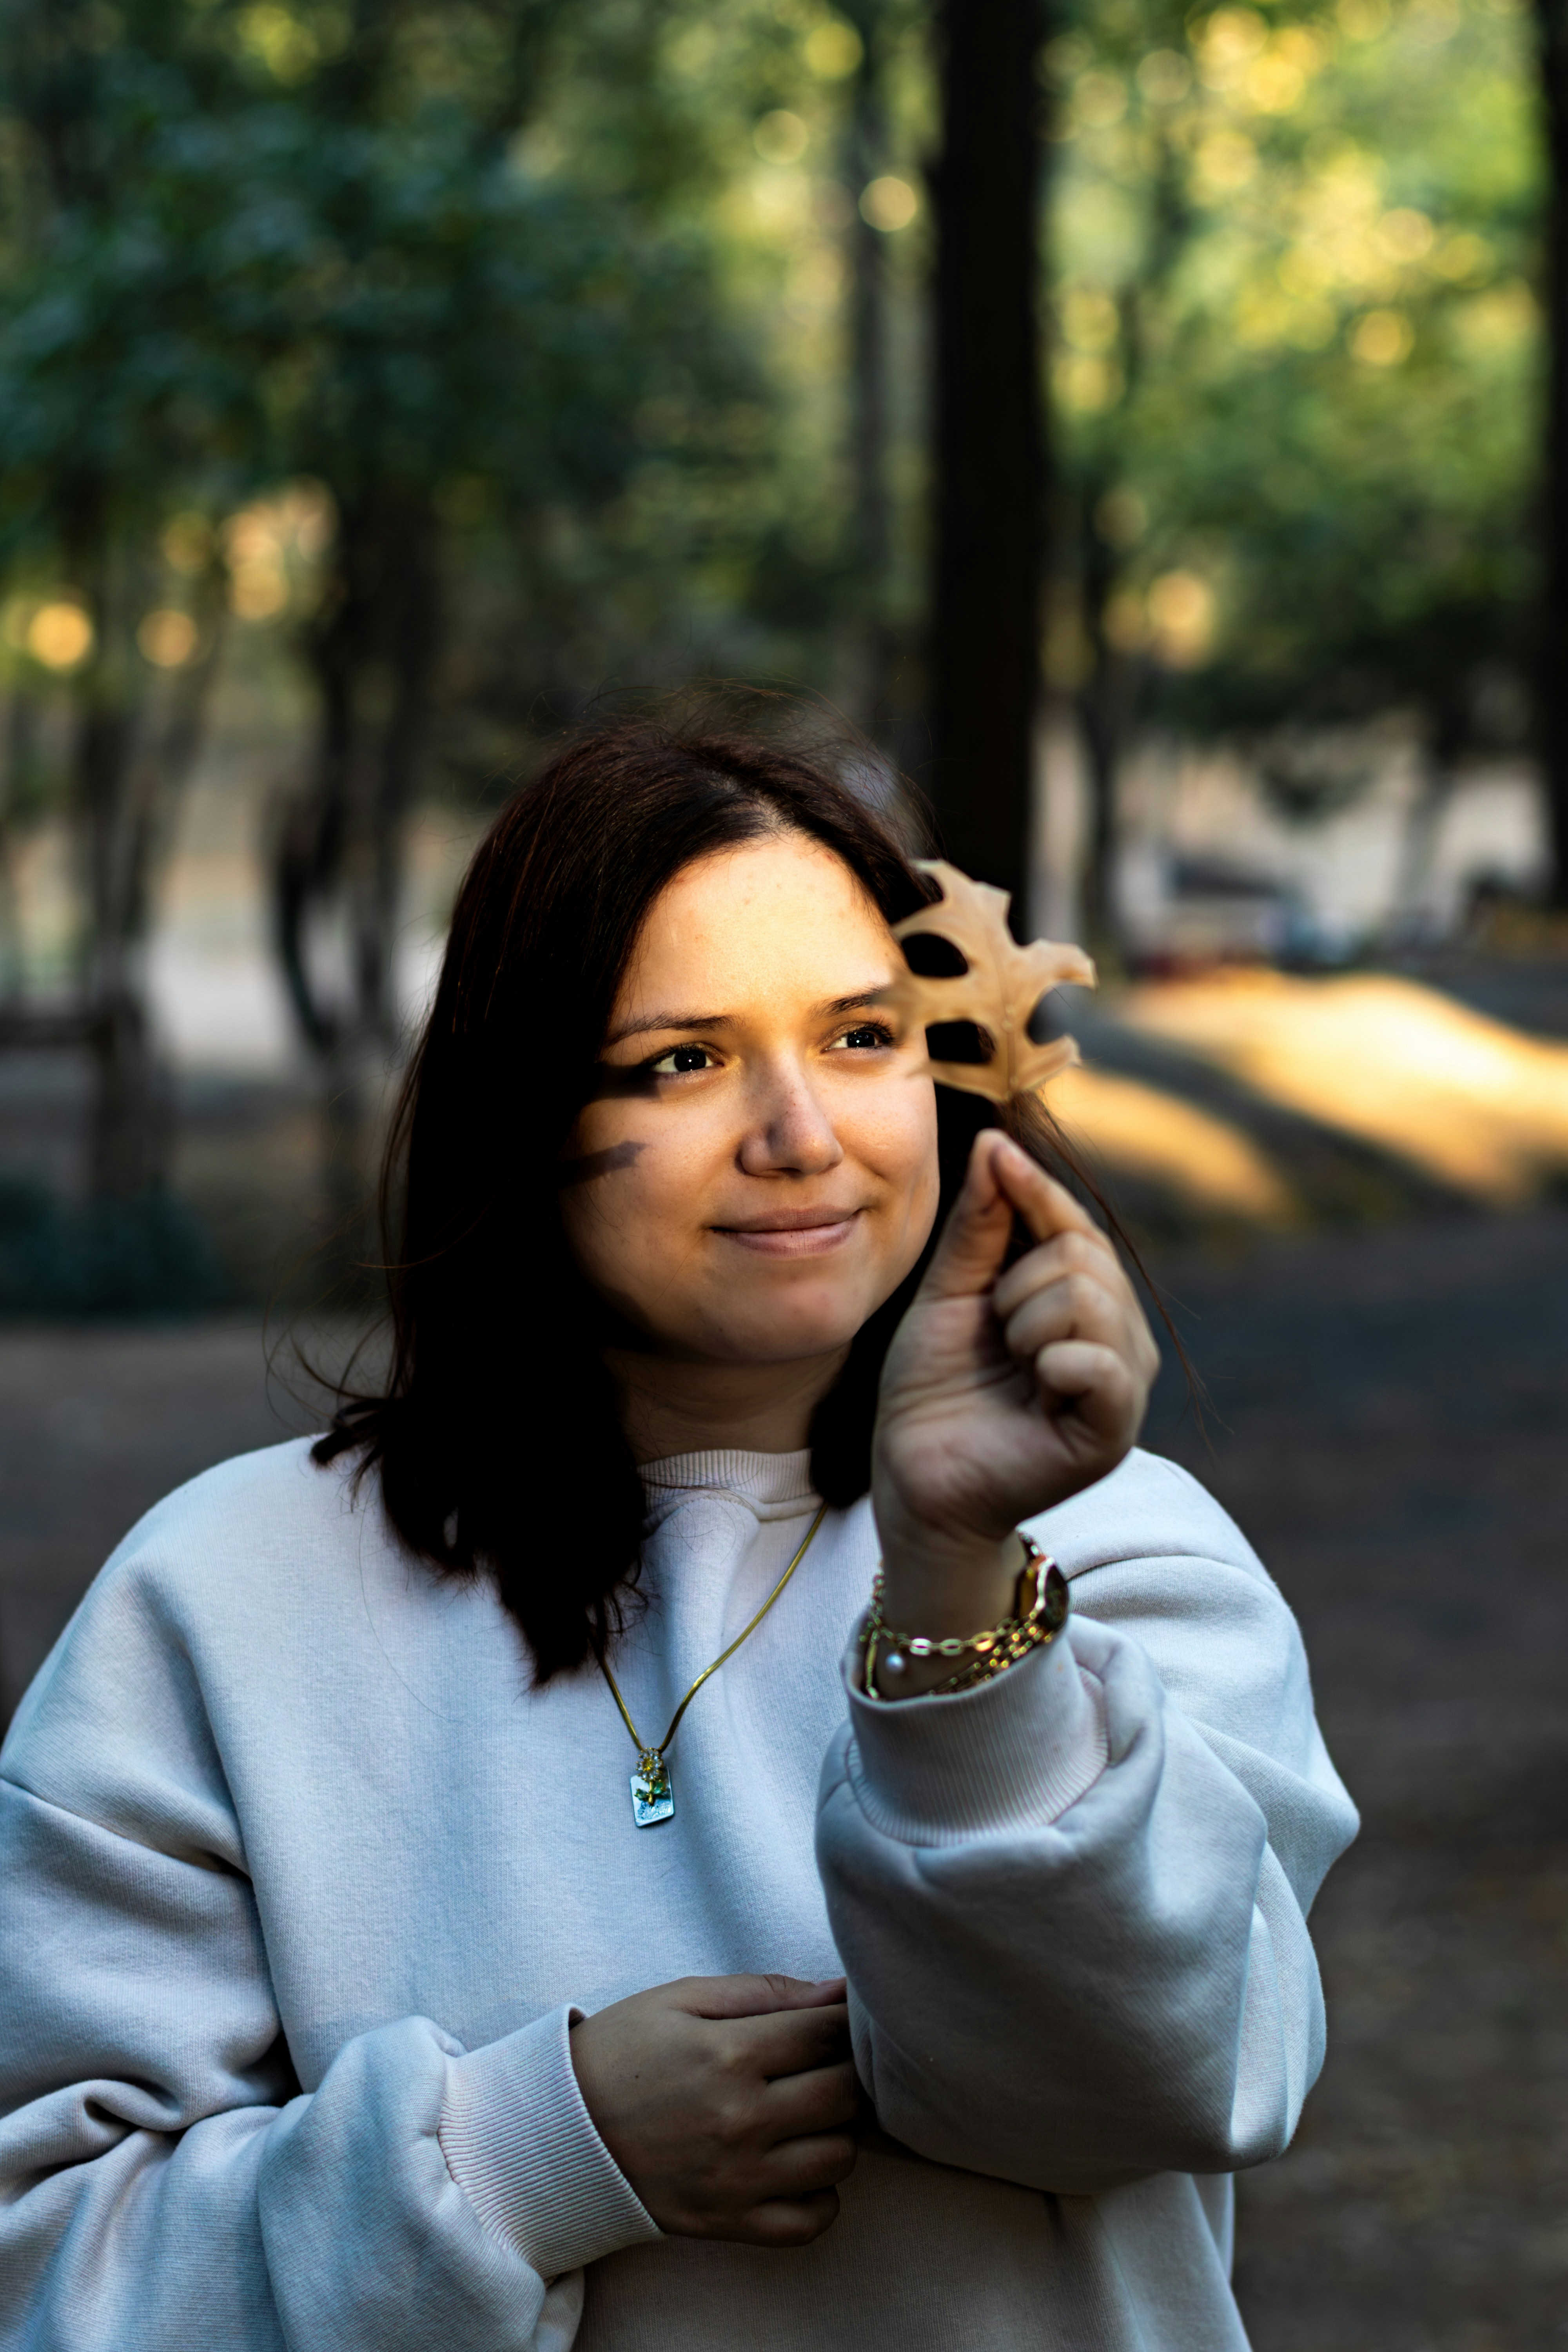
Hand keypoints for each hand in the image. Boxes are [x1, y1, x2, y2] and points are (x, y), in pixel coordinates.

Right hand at [569, 1973, 857, 2245]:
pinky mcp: (728, 2224)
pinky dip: (819, 2196)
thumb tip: (836, 1993)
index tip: (833, 2019)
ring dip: (835, 2131)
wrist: (556, 2133)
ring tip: (805, 2113)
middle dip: (846, 2071)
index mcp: (728, 2053)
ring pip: (839, 2157)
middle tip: (820, 2063)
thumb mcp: (681, 1997)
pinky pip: (811, 2222)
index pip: (828, 2032)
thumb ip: (763, 1991)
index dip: (843, 2019)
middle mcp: (741, 2120)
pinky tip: (795, 2166)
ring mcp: (737, 2179)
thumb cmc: (620, 2052)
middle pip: (845, 2094)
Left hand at [871, 1130, 1158, 1645]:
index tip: (997, 1159)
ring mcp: (1120, 1385)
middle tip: (994, 1332)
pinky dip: (1055, 1360)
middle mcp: (1115, 1338)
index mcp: (1081, 1302)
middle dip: (1016, 1282)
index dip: (1036, 1191)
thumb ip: (980, 1225)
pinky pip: (1101, 1364)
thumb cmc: (932, 1389)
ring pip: (1089, 1296)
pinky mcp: (1112, 1430)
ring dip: (1025, 1322)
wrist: (916, 1476)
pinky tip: (1036, 1381)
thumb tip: (996, 1141)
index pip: (1075, 1225)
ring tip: (1010, 1363)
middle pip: (1083, 1255)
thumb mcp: (948, 1293)